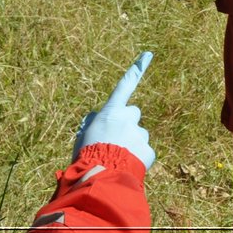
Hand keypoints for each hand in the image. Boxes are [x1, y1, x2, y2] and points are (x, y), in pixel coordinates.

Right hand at [74, 51, 154, 169]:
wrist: (99, 177)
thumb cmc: (85, 155)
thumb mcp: (83, 135)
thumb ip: (93, 123)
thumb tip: (99, 119)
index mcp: (111, 112)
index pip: (124, 86)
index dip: (136, 69)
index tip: (148, 55)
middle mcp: (128, 118)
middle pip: (132, 114)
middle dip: (126, 123)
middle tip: (113, 139)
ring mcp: (139, 134)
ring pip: (138, 135)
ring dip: (130, 143)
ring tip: (116, 158)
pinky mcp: (148, 150)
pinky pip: (143, 152)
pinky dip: (136, 158)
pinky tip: (125, 167)